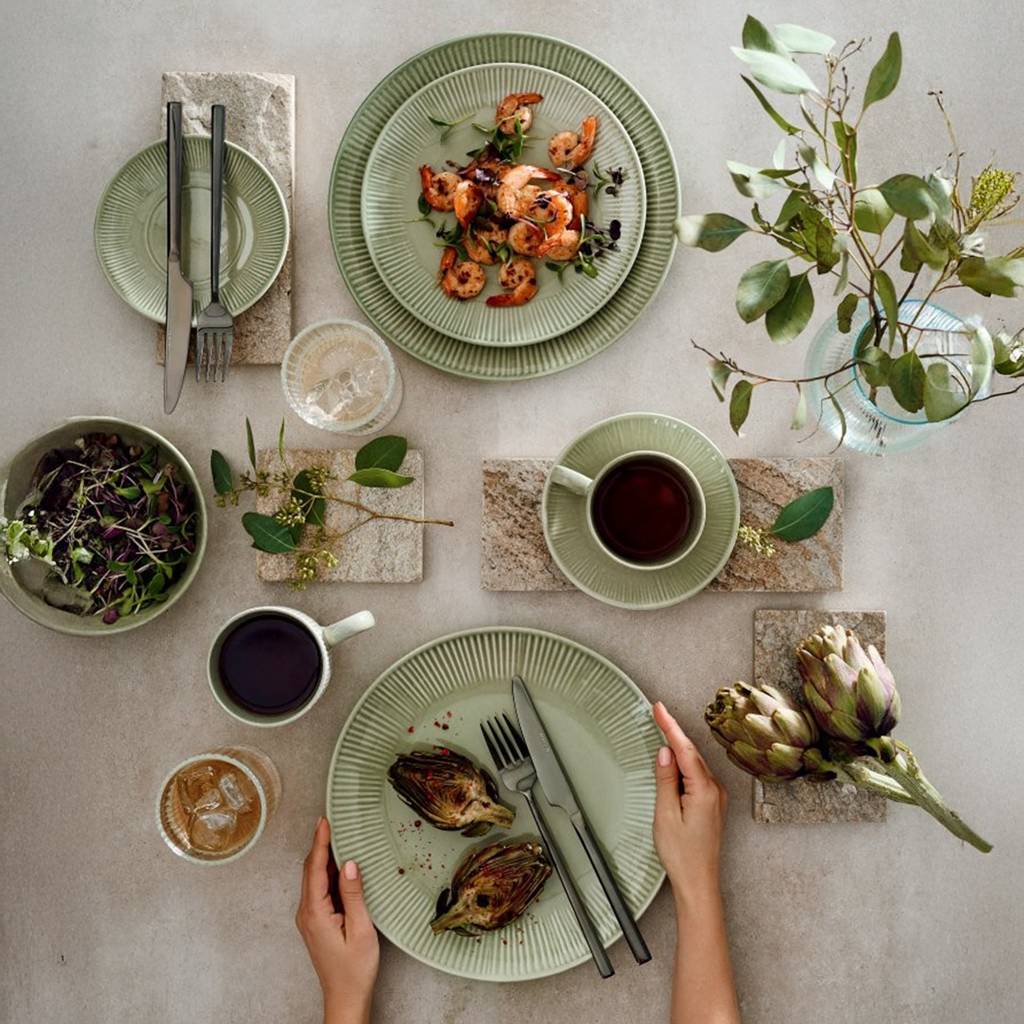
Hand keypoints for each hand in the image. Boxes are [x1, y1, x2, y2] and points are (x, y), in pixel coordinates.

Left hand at [296, 817, 379, 1023]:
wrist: (346, 998)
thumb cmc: (355, 969)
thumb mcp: (360, 929)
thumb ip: (353, 894)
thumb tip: (349, 864)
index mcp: (315, 913)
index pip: (315, 868)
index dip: (320, 842)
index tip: (324, 821)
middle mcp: (307, 913)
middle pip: (311, 870)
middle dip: (321, 845)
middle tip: (332, 821)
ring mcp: (310, 918)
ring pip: (314, 879)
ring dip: (324, 858)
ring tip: (338, 837)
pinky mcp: (316, 922)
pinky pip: (319, 890)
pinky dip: (328, 873)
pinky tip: (340, 866)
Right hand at [652, 701, 728, 908]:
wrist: (699, 882)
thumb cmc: (682, 855)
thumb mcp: (666, 814)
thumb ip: (666, 780)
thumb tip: (664, 752)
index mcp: (704, 790)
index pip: (684, 749)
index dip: (670, 726)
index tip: (659, 708)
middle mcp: (715, 790)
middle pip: (691, 753)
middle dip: (673, 733)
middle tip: (657, 712)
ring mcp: (716, 797)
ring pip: (694, 764)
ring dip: (678, 749)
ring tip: (662, 730)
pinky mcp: (713, 804)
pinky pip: (697, 776)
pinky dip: (684, 765)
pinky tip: (673, 761)